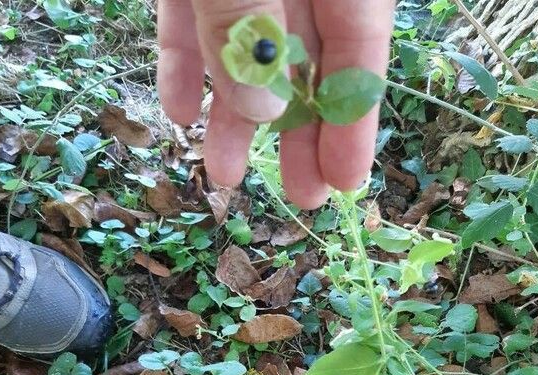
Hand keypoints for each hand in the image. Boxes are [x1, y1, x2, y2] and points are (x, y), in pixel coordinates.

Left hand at [157, 0, 394, 208]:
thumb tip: (260, 110)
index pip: (358, 50)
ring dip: (232, 114)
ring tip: (224, 172)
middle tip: (302, 195)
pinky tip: (179, 109)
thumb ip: (251, 16)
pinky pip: (189, 19)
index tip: (345, 181)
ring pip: (245, 49)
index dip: (352, 121)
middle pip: (306, 63)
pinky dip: (184, 64)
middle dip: (299, 133)